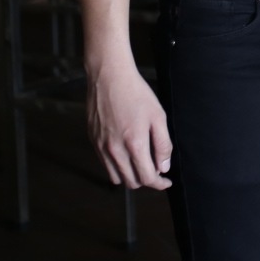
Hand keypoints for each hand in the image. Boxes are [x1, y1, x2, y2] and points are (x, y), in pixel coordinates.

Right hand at [87, 62, 172, 189]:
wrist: (109, 77)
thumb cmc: (136, 94)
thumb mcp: (158, 116)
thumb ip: (163, 145)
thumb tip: (164, 167)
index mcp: (134, 144)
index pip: (147, 178)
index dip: (159, 183)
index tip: (166, 181)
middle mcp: (115, 150)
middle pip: (131, 182)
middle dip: (146, 180)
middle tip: (155, 169)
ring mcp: (101, 147)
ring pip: (116, 177)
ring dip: (130, 176)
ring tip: (140, 162)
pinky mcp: (93, 141)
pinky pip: (105, 165)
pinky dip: (118, 166)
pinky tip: (127, 154)